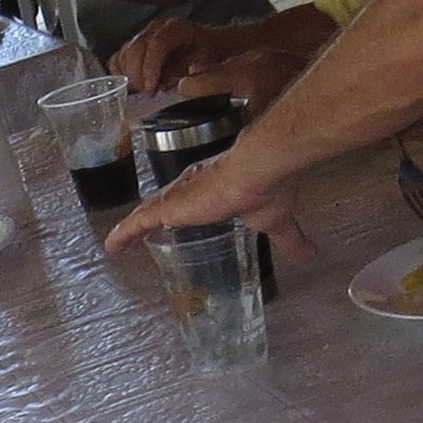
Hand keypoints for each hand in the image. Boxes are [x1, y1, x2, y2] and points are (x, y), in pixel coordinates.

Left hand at [101, 140, 292, 257]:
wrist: (261, 167)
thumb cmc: (269, 188)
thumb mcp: (277, 222)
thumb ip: (290, 239)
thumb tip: (311, 255)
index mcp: (213, 188)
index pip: (190, 198)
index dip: (180, 209)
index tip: (170, 219)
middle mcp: (190, 187)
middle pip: (164, 203)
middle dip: (150, 216)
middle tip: (137, 231)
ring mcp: (177, 197)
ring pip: (147, 212)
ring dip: (133, 226)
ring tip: (118, 241)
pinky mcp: (169, 208)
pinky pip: (138, 223)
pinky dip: (123, 235)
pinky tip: (111, 247)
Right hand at [113, 18, 207, 94]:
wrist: (206, 46)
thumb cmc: (205, 54)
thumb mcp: (204, 63)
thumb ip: (186, 72)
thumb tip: (170, 85)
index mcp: (175, 28)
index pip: (157, 44)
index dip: (151, 68)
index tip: (151, 89)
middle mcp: (155, 29)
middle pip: (136, 48)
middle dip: (138, 76)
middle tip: (147, 93)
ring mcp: (142, 36)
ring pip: (124, 54)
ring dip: (130, 77)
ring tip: (144, 90)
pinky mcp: (133, 47)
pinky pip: (118, 59)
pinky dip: (121, 75)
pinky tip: (132, 85)